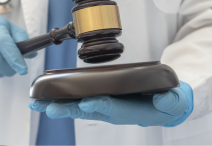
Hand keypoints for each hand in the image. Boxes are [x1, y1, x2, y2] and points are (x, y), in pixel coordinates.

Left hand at [29, 81, 192, 126]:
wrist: (162, 108)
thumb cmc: (165, 104)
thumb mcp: (173, 102)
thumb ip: (170, 101)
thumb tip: (164, 100)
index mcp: (129, 111)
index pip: (112, 108)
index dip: (99, 106)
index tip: (86, 103)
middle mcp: (113, 111)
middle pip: (88, 110)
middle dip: (68, 109)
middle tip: (48, 107)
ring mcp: (104, 107)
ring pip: (79, 107)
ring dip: (59, 105)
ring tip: (39, 104)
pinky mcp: (101, 101)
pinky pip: (80, 101)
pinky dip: (64, 100)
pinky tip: (49, 98)